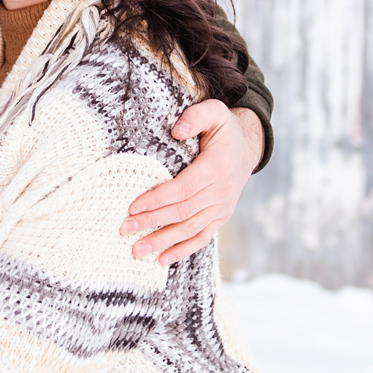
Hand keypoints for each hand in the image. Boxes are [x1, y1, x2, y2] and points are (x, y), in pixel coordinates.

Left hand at [122, 102, 262, 264]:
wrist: (248, 146)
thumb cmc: (224, 128)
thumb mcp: (215, 111)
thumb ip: (195, 117)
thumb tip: (176, 131)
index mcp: (217, 167)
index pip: (183, 188)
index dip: (158, 199)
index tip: (133, 207)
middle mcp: (222, 191)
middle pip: (182, 212)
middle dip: (152, 223)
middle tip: (124, 229)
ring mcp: (222, 207)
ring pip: (190, 229)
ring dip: (163, 242)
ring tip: (137, 250)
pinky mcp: (221, 217)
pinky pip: (202, 237)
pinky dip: (183, 250)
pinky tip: (162, 260)